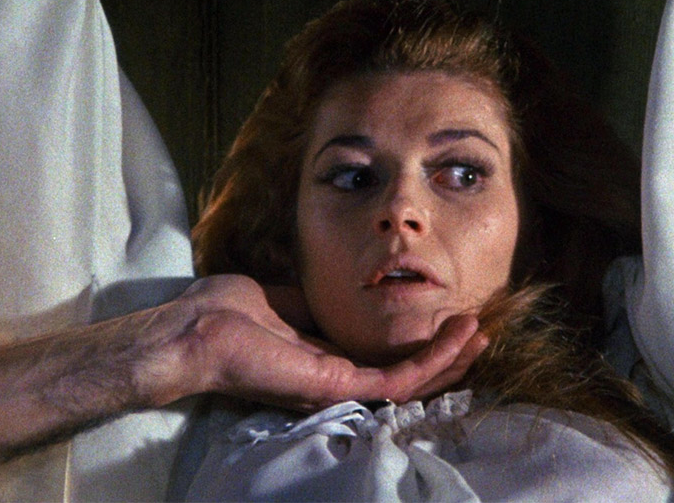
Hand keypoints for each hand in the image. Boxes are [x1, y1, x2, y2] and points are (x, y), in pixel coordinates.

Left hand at [150, 275, 487, 410]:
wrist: (193, 331)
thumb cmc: (225, 314)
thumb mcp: (281, 298)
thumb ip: (315, 302)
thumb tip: (342, 286)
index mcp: (324, 359)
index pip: (384, 360)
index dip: (419, 344)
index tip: (447, 318)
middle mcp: (337, 379)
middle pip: (407, 377)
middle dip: (446, 357)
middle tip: (479, 331)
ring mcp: (339, 386)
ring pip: (412, 385)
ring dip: (449, 360)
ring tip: (479, 333)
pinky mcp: (338, 386)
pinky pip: (399, 381)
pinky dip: (433, 360)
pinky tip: (458, 337)